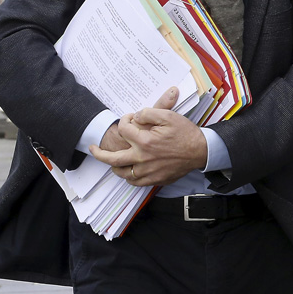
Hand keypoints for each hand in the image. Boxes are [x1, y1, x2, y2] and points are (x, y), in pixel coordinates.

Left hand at [89, 87, 207, 185]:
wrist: (200, 151)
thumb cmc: (185, 133)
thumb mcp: (169, 116)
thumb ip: (150, 112)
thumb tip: (136, 116)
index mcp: (145, 141)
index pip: (124, 129)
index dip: (125, 120)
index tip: (130, 118)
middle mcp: (142, 158)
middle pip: (112, 158)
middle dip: (98, 153)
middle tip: (91, 149)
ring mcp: (147, 171)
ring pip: (121, 172)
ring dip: (113, 166)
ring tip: (110, 160)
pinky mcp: (154, 179)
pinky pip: (134, 181)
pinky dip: (127, 176)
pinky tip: (127, 170)